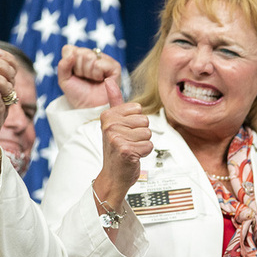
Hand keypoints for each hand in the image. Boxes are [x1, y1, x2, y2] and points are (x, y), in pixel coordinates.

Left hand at [57, 44, 122, 108]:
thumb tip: (71, 55)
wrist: (89, 107)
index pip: (69, 49)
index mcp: (81, 56)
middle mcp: (94, 55)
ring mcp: (105, 60)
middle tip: (85, 79)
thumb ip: (62, 65)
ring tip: (93, 80)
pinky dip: (97, 74)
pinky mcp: (115, 67)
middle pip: (80, 52)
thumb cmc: (78, 94)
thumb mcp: (64, 79)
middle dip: (79, 69)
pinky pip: (99, 64)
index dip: (68, 63)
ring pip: (89, 57)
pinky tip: (101, 80)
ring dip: (88, 73)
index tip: (74, 74)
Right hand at [95, 78, 152, 207]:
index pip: (138, 109)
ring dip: (143, 144)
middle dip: (141, 134)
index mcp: (107, 115)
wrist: (113, 176)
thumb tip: (109, 80)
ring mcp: (116, 138)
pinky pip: (149, 145)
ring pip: (148, 133)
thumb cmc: (117, 149)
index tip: (125, 132)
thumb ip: (114, 102)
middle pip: (145, 121)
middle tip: (129, 143)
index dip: (137, 123)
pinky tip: (133, 157)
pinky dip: (144, 153)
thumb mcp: (114, 123)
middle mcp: (109, 125)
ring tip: (131, 149)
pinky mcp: (125, 150)